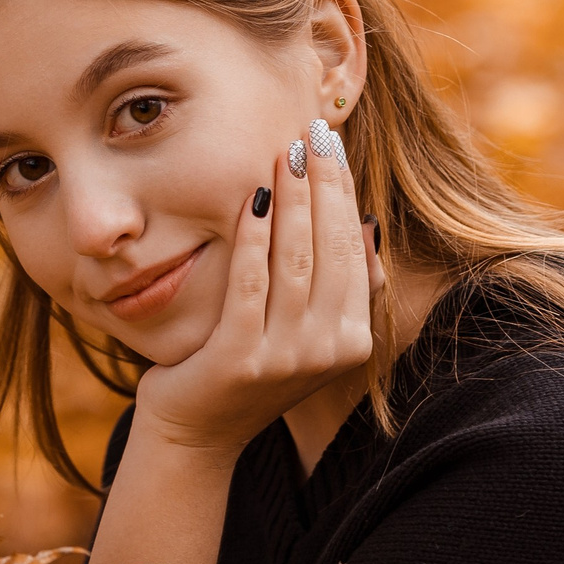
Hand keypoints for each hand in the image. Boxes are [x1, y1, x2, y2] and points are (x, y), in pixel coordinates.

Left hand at [132, 126, 380, 459]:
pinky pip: (250, 283)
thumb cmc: (247, 368)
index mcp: (353, 339)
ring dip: (291, 201)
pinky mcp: (241, 358)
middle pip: (329, 248)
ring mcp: (287, 358)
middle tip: (310, 133)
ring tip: (282, 154)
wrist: (197, 431)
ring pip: (295, 261)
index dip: (342, 192)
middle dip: (321, 184)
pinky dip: (252, 238)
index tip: (331, 144)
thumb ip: (339, 288)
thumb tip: (367, 222)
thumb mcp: (305, 331)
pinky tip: (251, 199)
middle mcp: (329, 350)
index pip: (352, 248)